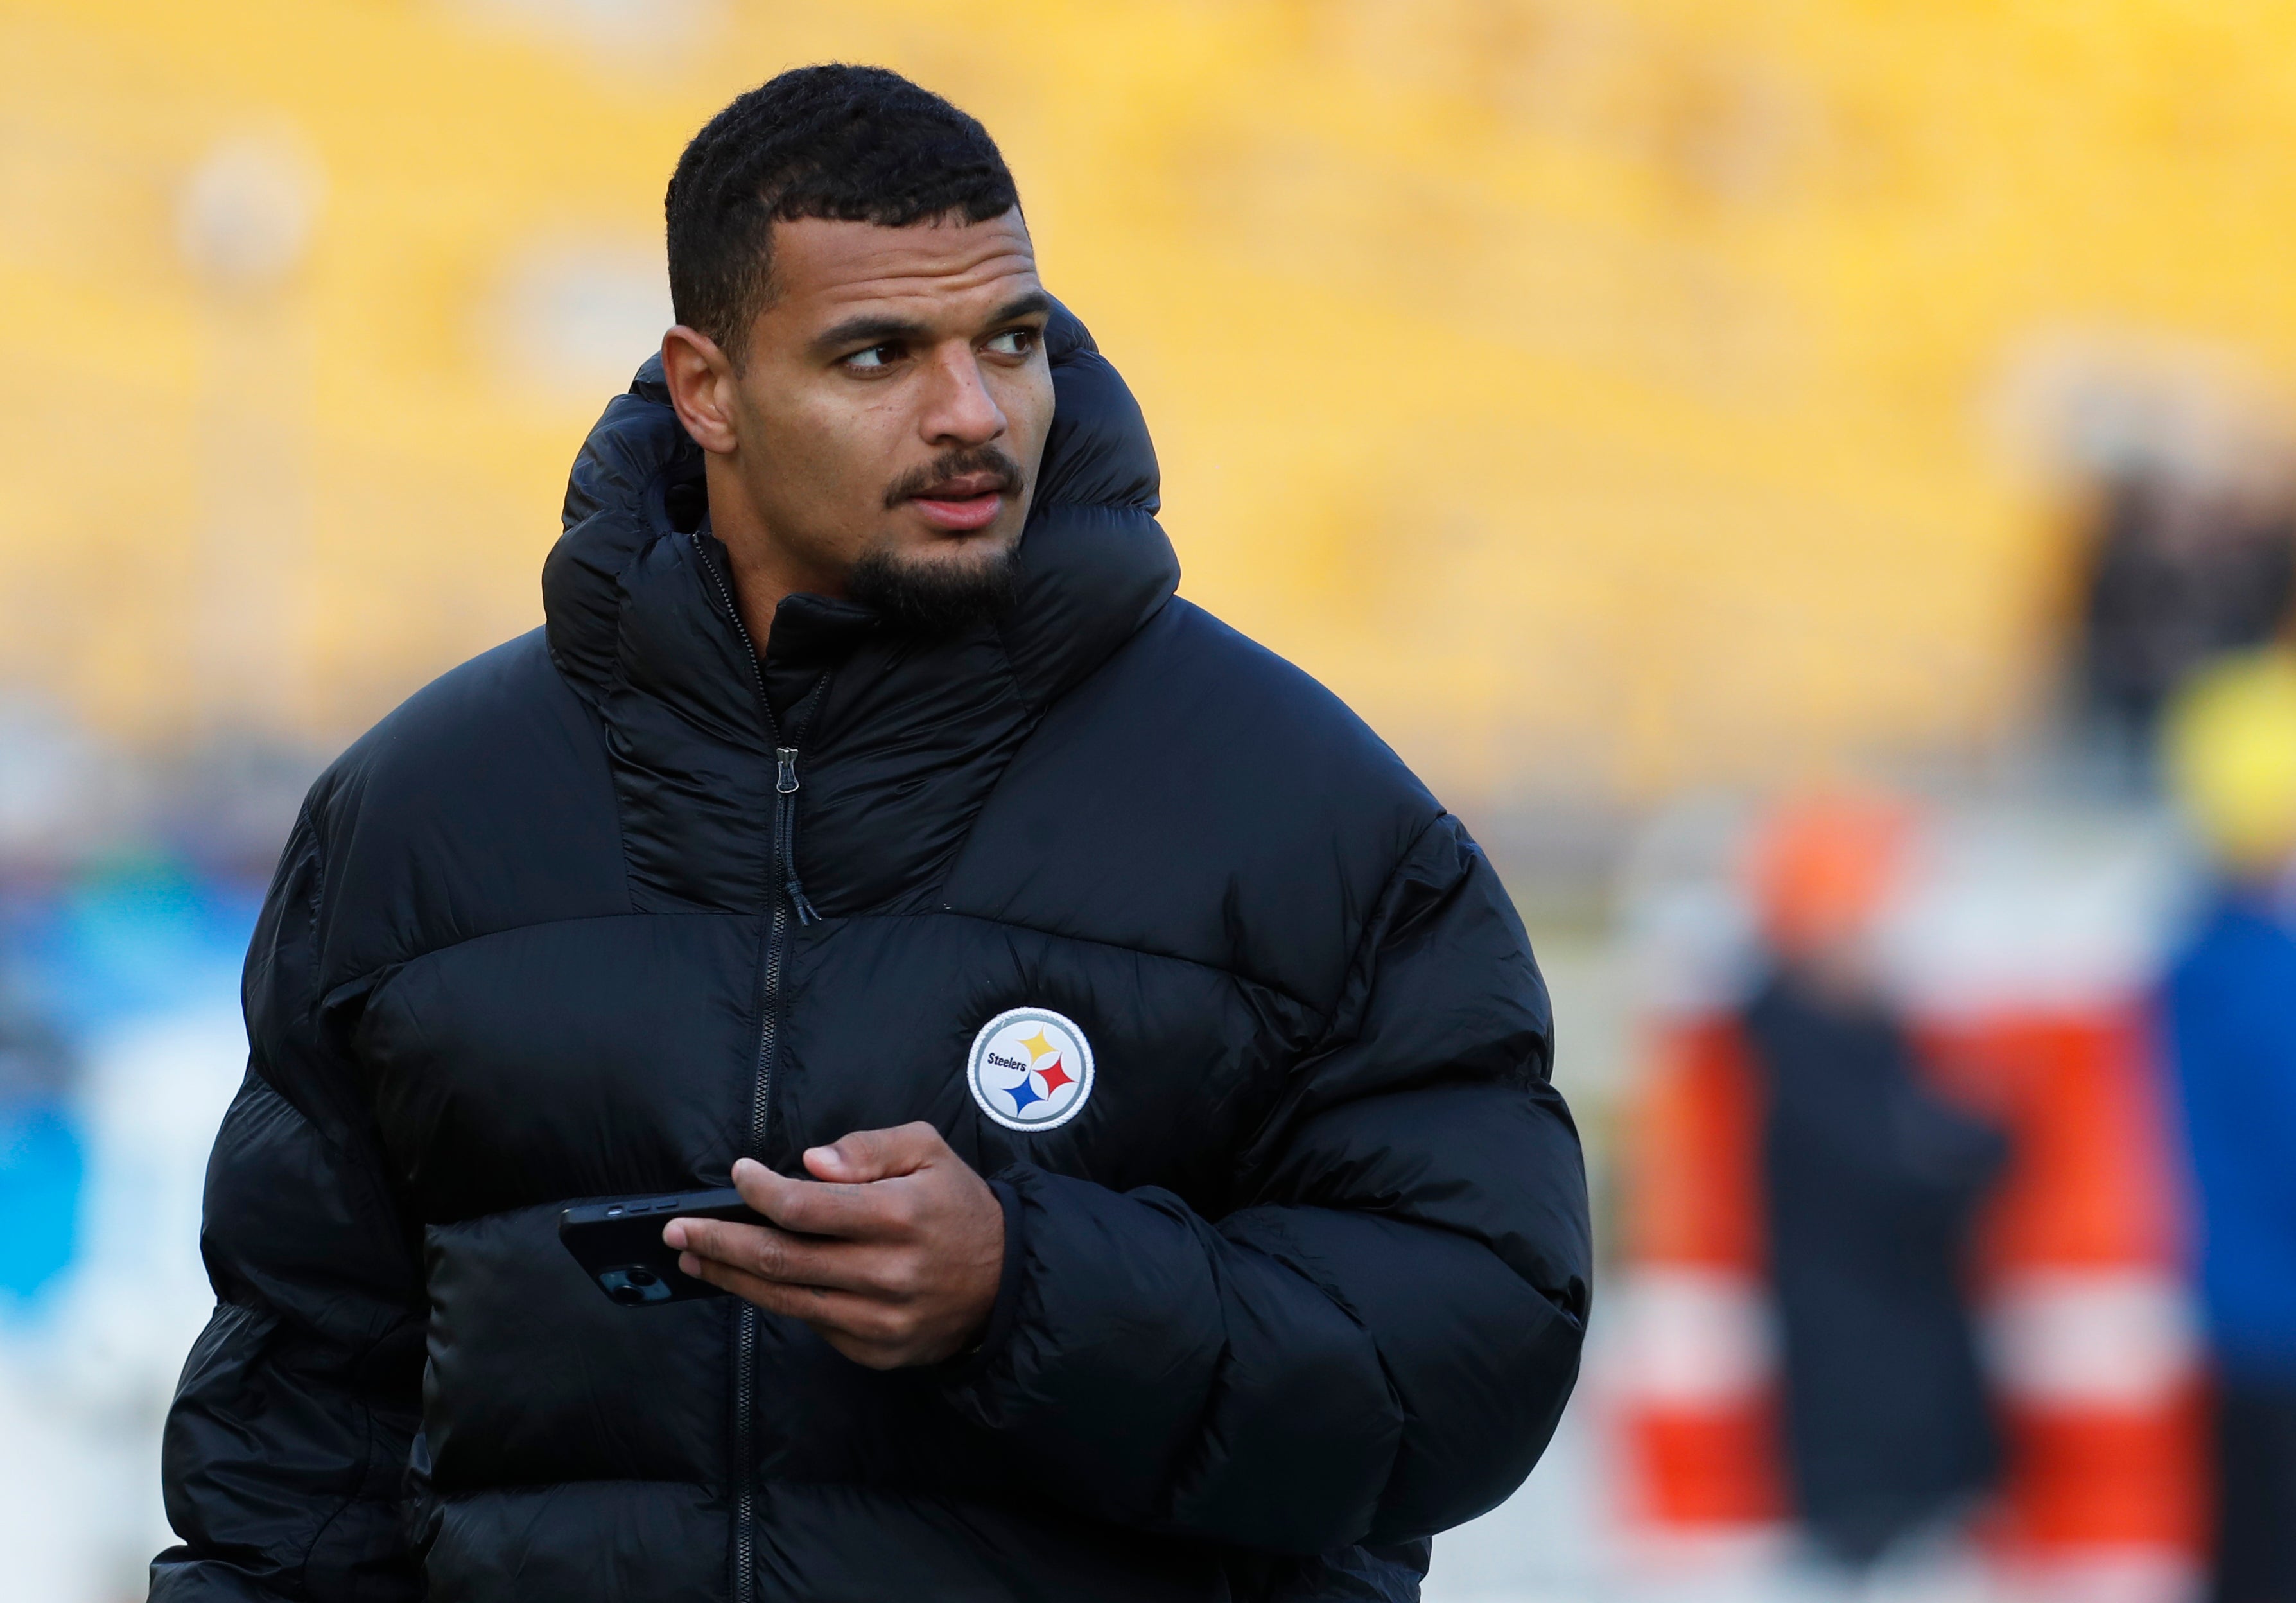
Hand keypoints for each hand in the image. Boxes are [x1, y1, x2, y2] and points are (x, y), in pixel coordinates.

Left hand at [664, 1122, 1004, 1368]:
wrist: (1005, 1282)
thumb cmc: (957, 1206)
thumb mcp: (928, 1151)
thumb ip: (869, 1148)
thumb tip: (808, 1163)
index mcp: (899, 1215)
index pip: (806, 1207)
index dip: (759, 1191)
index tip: (736, 1175)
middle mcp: (888, 1273)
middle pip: (781, 1260)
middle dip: (720, 1241)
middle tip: (677, 1229)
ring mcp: (880, 1320)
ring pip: (786, 1300)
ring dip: (731, 1277)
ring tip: (695, 1256)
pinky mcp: (877, 1351)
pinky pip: (814, 1325)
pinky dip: (780, 1300)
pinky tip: (754, 1281)